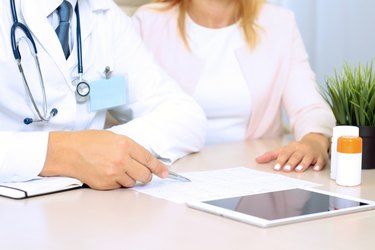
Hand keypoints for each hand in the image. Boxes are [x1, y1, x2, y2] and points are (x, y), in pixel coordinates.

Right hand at [41, 130, 168, 189]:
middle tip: (143, 173)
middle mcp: (121, 160)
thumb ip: (129, 148)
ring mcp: (113, 174)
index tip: (165, 173)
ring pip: (133, 182)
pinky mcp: (105, 184)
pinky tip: (108, 173)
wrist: (67, 152)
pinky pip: (119, 187)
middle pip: (144, 175)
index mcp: (125, 145)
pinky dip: (118, 182)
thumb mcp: (113, 137)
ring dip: (130, 178)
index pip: (149, 159)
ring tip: (117, 169)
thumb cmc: (88, 141)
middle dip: (146, 175)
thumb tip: (143, 159)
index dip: (159, 168)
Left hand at [255, 133, 329, 172]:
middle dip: (290, 163)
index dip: (280, 161)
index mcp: (291, 148)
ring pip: (307, 158)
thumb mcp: (284, 149)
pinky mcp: (320, 157)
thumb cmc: (297, 148)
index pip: (284, 154)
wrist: (315, 141)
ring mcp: (311, 153)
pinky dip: (318, 165)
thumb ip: (271, 155)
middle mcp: (301, 150)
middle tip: (286, 169)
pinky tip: (315, 169)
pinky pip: (320, 161)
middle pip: (295, 156)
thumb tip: (257, 160)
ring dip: (303, 164)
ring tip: (298, 170)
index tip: (276, 168)